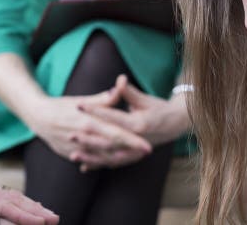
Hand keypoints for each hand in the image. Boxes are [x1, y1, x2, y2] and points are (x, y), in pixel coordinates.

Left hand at [0, 118, 57, 224]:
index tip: (40, 223)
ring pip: (14, 197)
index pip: (4, 206)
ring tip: (50, 215)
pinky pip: (7, 196)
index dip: (23, 216)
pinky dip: (22, 202)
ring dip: (33, 206)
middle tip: (55, 219)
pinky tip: (29, 206)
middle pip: (15, 200)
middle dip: (36, 210)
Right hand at [27, 92, 151, 165]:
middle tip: (147, 151)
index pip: (116, 134)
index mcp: (89, 123)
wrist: (38, 117)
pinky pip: (91, 161)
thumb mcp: (82, 100)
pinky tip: (115, 160)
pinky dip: (103, 162)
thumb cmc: (62, 106)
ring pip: (103, 158)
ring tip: (135, 156)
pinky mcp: (71, 155)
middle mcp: (84, 138)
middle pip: (113, 148)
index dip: (133, 141)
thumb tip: (120, 88)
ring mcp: (77, 149)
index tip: (147, 146)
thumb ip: (103, 99)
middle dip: (131, 151)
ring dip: (119, 158)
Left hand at [72, 75, 189, 170]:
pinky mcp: (132, 157)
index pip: (113, 117)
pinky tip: (83, 167)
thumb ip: (129, 92)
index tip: (79, 105)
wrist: (175, 125)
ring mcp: (134, 152)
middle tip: (70, 133)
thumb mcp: (145, 99)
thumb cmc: (158, 109)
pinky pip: (113, 163)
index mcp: (139, 125)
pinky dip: (99, 165)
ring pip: (109, 157)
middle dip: (88, 139)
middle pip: (108, 141)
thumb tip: (120, 79)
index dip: (95, 111)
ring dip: (91, 157)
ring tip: (73, 155)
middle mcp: (136, 141)